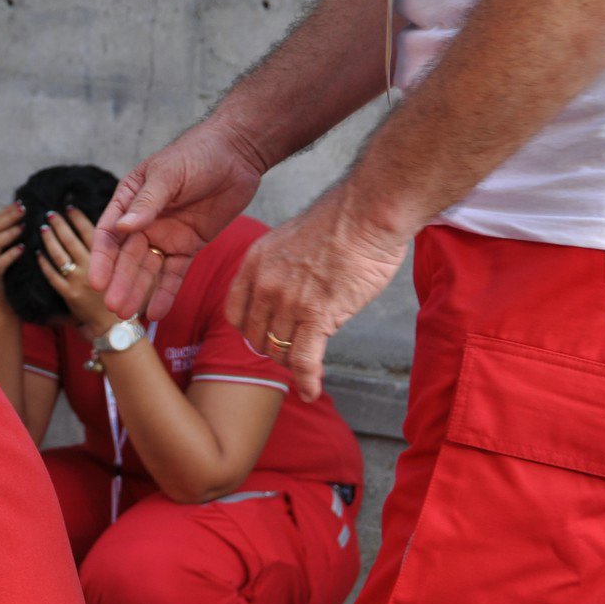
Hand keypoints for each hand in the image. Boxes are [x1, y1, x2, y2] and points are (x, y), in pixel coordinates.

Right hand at [0, 202, 24, 302]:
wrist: (12, 305)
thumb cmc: (20, 275)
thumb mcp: (18, 252)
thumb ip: (21, 236)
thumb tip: (35, 213)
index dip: (6, 211)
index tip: (22, 202)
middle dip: (8, 217)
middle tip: (24, 210)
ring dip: (8, 234)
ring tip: (23, 228)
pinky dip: (10, 255)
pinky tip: (22, 249)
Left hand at [36, 207, 126, 336]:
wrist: (115, 325)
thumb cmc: (124, 296)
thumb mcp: (129, 270)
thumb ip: (119, 253)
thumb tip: (116, 228)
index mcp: (109, 259)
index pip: (91, 232)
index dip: (79, 218)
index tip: (70, 207)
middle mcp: (93, 267)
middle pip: (71, 241)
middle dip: (59, 225)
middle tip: (50, 213)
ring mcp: (79, 281)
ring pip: (60, 256)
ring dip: (49, 240)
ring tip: (41, 228)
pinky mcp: (69, 294)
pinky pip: (52, 276)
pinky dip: (44, 264)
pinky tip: (37, 254)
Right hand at [90, 122, 265, 320]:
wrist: (238, 153)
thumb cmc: (197, 154)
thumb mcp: (169, 174)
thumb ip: (147, 202)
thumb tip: (123, 227)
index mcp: (129, 200)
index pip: (110, 234)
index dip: (102, 259)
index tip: (96, 282)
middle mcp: (143, 222)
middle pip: (128, 257)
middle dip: (120, 282)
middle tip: (113, 308)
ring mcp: (166, 235)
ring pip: (148, 269)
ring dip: (138, 291)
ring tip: (129, 316)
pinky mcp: (189, 245)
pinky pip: (175, 272)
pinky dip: (166, 292)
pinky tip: (157, 312)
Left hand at [226, 185, 407, 401]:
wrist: (368, 212)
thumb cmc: (341, 221)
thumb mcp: (290, 240)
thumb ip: (279, 268)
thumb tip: (285, 291)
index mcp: (254, 264)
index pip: (236, 313)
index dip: (249, 331)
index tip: (262, 337)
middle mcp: (265, 285)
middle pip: (256, 336)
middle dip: (271, 349)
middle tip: (290, 352)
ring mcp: (289, 301)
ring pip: (280, 349)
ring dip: (292, 363)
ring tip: (305, 369)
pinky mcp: (318, 315)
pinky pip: (304, 359)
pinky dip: (307, 380)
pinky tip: (310, 391)